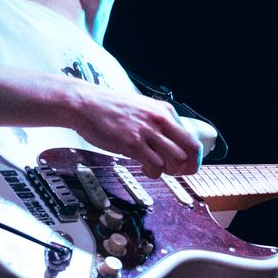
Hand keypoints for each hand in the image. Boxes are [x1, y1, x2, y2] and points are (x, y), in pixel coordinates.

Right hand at [69, 84, 202, 178]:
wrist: (85, 104)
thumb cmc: (109, 108)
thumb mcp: (142, 109)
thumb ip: (157, 124)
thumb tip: (170, 144)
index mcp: (165, 111)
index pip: (191, 139)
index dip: (192, 158)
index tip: (186, 166)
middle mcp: (160, 120)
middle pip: (189, 151)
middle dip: (184, 167)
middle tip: (173, 172)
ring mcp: (147, 132)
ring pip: (175, 160)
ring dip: (168, 171)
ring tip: (157, 169)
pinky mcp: (133, 143)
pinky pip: (155, 166)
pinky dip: (154, 173)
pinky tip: (145, 169)